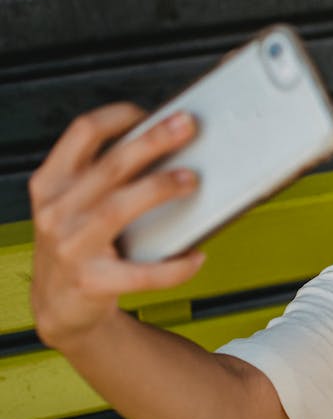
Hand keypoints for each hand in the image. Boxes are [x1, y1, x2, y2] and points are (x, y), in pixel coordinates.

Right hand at [30, 103, 205, 347]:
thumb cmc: (79, 244)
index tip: (151, 113)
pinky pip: (141, 273)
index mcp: (52, 183)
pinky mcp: (92, 282)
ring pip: (118, 209)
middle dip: (152, 141)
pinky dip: (173, 267)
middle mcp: (56, 211)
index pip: (82, 133)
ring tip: (191, 180)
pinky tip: (195, 257)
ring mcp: (70, 247)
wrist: (60, 305)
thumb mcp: (76, 203)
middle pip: (110, 166)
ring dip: (158, 189)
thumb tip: (167, 142)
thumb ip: (105, 176)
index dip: (118, 116)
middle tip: (187, 127)